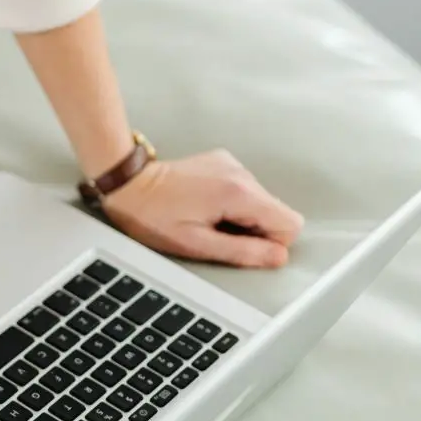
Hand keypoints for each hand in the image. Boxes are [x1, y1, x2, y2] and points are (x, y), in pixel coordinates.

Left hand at [101, 150, 303, 267]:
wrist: (130, 184)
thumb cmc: (154, 216)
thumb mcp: (197, 244)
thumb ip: (242, 252)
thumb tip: (277, 257)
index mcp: (239, 193)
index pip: (290, 224)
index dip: (270, 243)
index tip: (239, 245)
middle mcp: (242, 173)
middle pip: (276, 212)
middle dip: (254, 230)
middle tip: (217, 233)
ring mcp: (233, 164)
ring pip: (261, 202)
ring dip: (241, 217)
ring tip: (207, 219)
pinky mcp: (223, 162)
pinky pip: (244, 189)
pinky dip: (232, 203)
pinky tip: (205, 206)